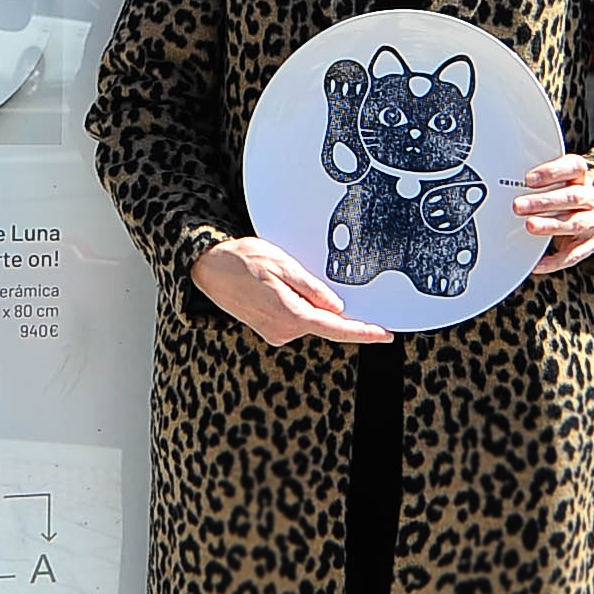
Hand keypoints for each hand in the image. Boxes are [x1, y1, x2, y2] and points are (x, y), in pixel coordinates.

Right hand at [193, 235, 391, 347]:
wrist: (208, 266)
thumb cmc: (243, 260)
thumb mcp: (283, 265)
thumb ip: (312, 289)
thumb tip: (337, 308)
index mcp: (289, 315)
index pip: (335, 328)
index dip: (363, 332)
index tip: (385, 334)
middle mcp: (282, 331)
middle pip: (324, 323)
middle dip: (333, 308)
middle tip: (318, 280)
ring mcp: (274, 332)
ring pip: (309, 320)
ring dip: (311, 303)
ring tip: (286, 275)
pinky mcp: (269, 329)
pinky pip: (296, 319)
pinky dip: (300, 306)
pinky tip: (284, 286)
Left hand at [514, 153, 593, 274]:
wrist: (579, 216)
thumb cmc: (556, 195)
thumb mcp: (548, 184)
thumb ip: (533, 183)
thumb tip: (502, 184)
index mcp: (580, 177)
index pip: (574, 167)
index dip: (552, 171)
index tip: (528, 179)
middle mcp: (590, 198)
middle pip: (573, 196)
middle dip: (543, 202)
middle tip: (518, 206)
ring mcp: (592, 221)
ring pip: (575, 223)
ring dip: (550, 225)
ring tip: (529, 226)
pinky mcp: (589, 244)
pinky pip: (573, 254)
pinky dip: (554, 260)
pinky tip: (537, 262)